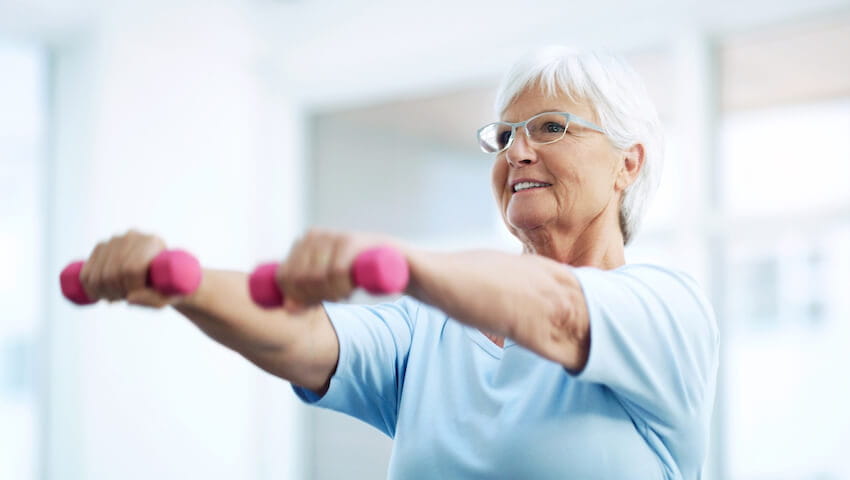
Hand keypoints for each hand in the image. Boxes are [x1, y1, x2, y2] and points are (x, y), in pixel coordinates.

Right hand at [78, 230, 176, 307]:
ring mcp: (114, 240)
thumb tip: (129, 298)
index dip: (131, 288)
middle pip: (114, 272)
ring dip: (103, 293)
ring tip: (115, 297)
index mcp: (152, 242)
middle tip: (124, 298)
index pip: (132, 268)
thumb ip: (155, 300)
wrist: (161, 271)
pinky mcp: (101, 247)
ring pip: (98, 274)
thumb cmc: (168, 287)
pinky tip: (98, 295)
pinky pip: (86, 271)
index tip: (135, 296)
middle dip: (117, 292)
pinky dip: (89, 288)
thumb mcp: (170, 297)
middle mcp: (132, 237)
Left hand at [275, 229, 401, 311]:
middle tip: (334, 298)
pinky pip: (336, 271)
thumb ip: (305, 296)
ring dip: (331, 294)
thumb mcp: (327, 286)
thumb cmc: (358, 275)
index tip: (315, 303)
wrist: (398, 264)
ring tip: (344, 293)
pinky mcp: (352, 241)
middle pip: (298, 279)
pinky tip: (350, 291)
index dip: (296, 297)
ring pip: (316, 277)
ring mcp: (333, 236)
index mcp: (303, 243)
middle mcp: (315, 236)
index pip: (283, 276)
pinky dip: (341, 288)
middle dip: (314, 297)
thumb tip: (288, 308)